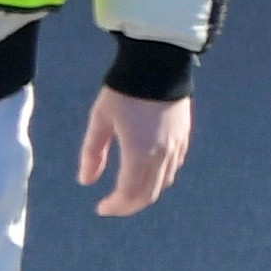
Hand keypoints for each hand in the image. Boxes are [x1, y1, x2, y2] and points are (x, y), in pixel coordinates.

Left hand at [79, 84, 192, 216]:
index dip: (114, 206)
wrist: (158, 63)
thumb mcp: (100, 120)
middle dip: (129, 206)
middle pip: (148, 195)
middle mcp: (161, 155)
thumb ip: (92, 153)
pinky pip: (174, 167)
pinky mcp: (184, 136)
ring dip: (145, 194)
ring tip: (128, 191)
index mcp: (138, 153)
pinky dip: (160, 179)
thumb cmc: (124, 91)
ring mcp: (176, 146)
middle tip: (113, 205)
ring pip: (163, 183)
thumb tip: (85, 181)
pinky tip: (148, 173)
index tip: (100, 207)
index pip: (128, 194)